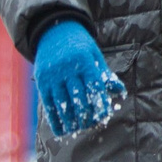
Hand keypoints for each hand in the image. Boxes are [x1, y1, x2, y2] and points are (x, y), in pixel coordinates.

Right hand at [33, 19, 124, 137]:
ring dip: (71, 120)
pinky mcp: (41, 81)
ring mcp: (52, 75)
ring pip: (62, 103)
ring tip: (78, 128)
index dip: (100, 103)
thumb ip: (105, 74)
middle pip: (78, 97)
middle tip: (91, 125)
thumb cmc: (80, 47)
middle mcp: (67, 69)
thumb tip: (119, 91)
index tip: (104, 116)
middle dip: (86, 114)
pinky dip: (54, 119)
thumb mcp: (95, 55)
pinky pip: (48, 103)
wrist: (54, 32)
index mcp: (84, 61)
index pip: (94, 87)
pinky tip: (61, 129)